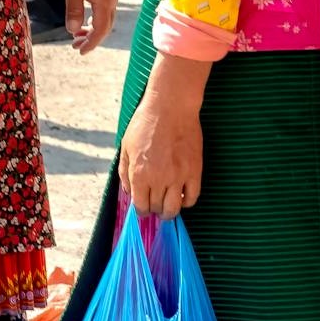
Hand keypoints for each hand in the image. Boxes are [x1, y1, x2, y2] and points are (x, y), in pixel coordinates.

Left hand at [60, 0, 117, 54]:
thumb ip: (74, 11)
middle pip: (105, 28)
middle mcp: (112, 1)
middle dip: (91, 40)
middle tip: (75, 47)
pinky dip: (96, 22)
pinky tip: (86, 24)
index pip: (100, 30)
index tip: (80, 51)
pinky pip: (106, 13)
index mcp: (105, 2)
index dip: (91, 43)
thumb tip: (73, 31)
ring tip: (78, 37)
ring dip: (93, 31)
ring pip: (106, 21)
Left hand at [118, 54, 206, 218]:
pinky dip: (186, 202)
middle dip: (154, 210)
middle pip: (157, 208)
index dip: (142, 211)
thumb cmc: (145, 124)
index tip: (144, 209)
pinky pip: (192, 197)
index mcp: (139, 174)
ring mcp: (178, 176)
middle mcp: (158, 179)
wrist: (170, 108)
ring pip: (174, 209)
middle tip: (155, 206)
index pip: (141, 206)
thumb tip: (128, 192)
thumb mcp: (125, 147)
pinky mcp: (194, 171)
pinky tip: (182, 196)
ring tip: (168, 207)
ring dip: (169, 212)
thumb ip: (125, 172)